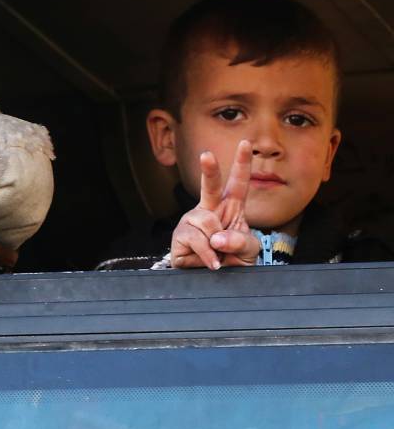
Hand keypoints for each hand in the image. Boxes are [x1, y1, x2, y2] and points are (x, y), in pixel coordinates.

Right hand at [170, 140, 260, 269]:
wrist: (214, 284)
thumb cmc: (232, 260)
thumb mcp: (249, 251)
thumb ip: (240, 242)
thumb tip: (217, 237)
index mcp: (230, 209)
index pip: (238, 184)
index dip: (242, 164)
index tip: (245, 144)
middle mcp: (209, 210)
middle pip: (210, 187)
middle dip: (209, 170)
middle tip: (206, 155)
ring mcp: (192, 222)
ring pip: (206, 221)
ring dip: (216, 242)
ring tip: (218, 254)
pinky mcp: (180, 236)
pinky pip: (195, 239)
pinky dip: (207, 254)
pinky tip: (211, 262)